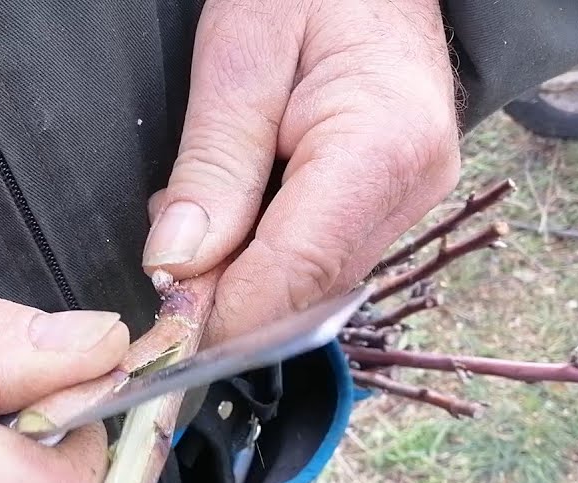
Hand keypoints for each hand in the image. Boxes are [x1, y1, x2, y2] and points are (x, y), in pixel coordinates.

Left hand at [143, 0, 461, 342]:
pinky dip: (266, 254)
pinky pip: (323, 257)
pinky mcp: (396, 201)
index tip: (164, 330)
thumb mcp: (239, 57)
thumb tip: (176, 266)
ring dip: (242, 274)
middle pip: (306, 290)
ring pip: (312, 283)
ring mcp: (412, 197)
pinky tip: (231, 215)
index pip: (295, 272)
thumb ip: (212, 166)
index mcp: (382, 146)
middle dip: (226, 295)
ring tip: (193, 221)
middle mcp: (413, 186)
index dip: (224, 315)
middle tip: (164, 262)